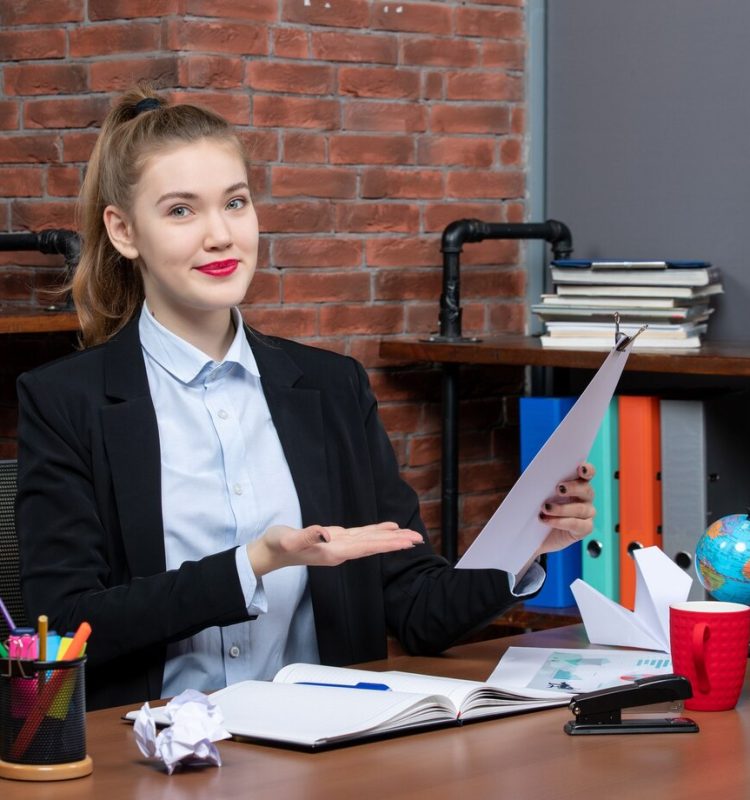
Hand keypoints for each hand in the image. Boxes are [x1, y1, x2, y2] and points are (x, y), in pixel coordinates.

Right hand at [247, 521, 423, 576]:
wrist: (270, 553)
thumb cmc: (277, 546)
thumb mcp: (288, 539)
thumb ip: (307, 536)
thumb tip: (326, 533)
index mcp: (334, 552)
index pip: (367, 547)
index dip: (388, 544)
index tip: (406, 543)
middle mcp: (341, 550)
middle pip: (374, 545)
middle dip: (396, 542)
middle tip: (419, 539)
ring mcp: (340, 545)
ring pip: (371, 540)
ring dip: (391, 538)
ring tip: (410, 536)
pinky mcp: (337, 538)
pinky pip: (362, 535)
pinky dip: (377, 531)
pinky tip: (388, 528)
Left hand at [536, 463, 595, 555]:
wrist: (530, 534)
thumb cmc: (534, 509)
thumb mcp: (533, 495)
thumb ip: (539, 484)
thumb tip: (536, 477)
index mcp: (575, 483)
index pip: (587, 473)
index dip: (587, 470)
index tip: (580, 468)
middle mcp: (584, 498)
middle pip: (586, 490)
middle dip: (573, 487)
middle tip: (558, 488)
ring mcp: (586, 514)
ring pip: (581, 509)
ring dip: (562, 508)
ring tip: (545, 508)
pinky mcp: (583, 529)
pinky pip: (577, 525)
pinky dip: (562, 522)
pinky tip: (547, 520)